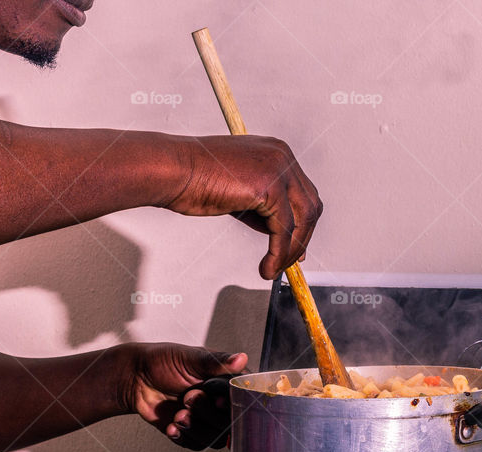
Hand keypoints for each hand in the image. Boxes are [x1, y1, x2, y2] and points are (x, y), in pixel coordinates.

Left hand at [126, 343, 246, 450]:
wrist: (136, 378)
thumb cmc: (163, 361)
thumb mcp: (190, 357)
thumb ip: (217, 362)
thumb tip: (241, 358)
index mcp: (227, 381)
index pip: (244, 398)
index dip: (233, 404)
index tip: (218, 401)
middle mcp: (221, 402)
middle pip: (230, 422)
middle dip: (207, 413)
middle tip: (188, 397)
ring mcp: (207, 418)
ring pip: (215, 438)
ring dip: (195, 427)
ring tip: (178, 414)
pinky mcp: (192, 432)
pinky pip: (197, 444)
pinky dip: (183, 437)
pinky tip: (170, 425)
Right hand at [168, 135, 322, 279]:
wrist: (171, 170)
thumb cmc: (194, 180)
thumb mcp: (239, 193)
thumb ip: (263, 209)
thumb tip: (282, 235)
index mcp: (276, 152)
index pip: (303, 192)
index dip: (302, 223)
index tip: (295, 247)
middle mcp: (282, 156)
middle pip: (310, 205)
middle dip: (302, 238)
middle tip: (289, 262)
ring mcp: (278, 168)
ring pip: (302, 219)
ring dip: (292, 250)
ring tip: (275, 269)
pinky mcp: (268, 186)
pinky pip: (284, 228)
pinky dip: (279, 252)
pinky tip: (267, 267)